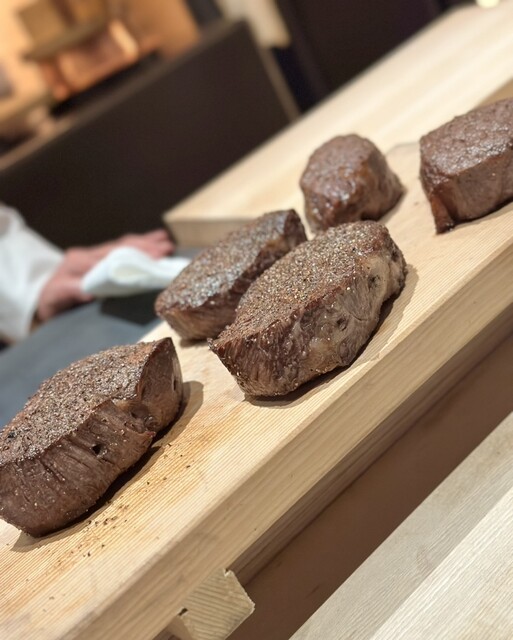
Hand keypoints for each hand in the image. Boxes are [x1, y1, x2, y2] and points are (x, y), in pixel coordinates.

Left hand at [36, 229, 173, 321]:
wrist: (40, 296)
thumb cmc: (50, 300)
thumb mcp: (55, 298)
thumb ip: (70, 291)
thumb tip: (88, 292)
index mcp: (80, 261)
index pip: (112, 256)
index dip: (134, 255)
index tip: (154, 256)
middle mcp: (88, 254)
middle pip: (121, 247)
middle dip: (145, 246)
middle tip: (167, 248)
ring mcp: (94, 254)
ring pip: (123, 245)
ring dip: (146, 242)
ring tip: (167, 242)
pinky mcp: (99, 258)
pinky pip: (121, 248)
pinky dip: (139, 244)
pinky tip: (155, 239)